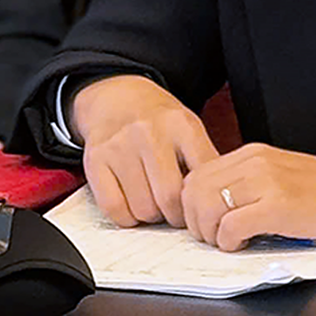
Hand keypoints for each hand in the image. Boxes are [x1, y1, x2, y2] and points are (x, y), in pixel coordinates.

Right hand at [71, 74, 219, 228]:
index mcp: (181, 125)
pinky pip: (115, 209)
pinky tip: (132, 202)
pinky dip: (126, 217)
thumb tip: (220, 202)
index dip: (204, 203)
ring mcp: (120, 146)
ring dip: (151, 216)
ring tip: (153, 200)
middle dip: (176, 215)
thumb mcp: (189, 129)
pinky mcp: (95, 160)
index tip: (202, 209)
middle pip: (170, 198)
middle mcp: (149, 132)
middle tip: (176, 212)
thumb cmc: (158, 122)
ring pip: (142, 209)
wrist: (118, 98)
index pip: (201, 178)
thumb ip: (204, 161)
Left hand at [180, 143, 315, 251]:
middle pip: (191, 190)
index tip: (209, 226)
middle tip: (217, 239)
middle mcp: (255, 161)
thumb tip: (216, 211)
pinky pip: (230, 227)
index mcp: (253, 154)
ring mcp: (267, 181)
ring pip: (205, 207)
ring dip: (210, 233)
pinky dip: (230, 243)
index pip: (195, 176)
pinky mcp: (281, 205)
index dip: (193, 207)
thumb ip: (251, 187)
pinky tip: (249, 244)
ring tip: (232, 242)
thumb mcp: (284, 178)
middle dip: (195, 222)